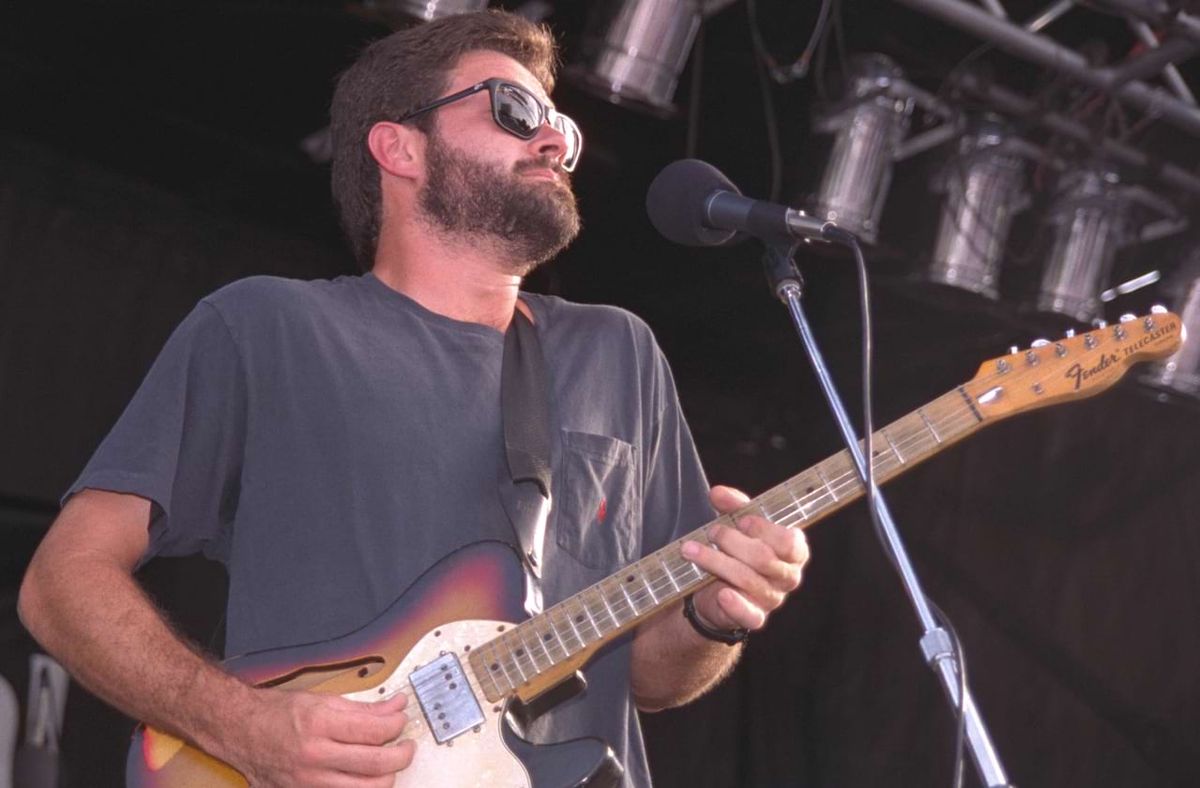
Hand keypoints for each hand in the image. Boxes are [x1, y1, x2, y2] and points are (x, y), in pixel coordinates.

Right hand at [219, 688, 413, 786]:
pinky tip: (366, 780)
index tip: (401, 721)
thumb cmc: (277, 712)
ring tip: (389, 764)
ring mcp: (309, 781)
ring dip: (387, 777)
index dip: (397, 725)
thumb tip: (396, 708)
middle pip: (377, 764)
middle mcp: (315, 755)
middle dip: (402, 754)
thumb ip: (363, 708)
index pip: (375, 730)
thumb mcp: (322, 700)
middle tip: (406, 746)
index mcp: (320, 724)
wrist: (238, 731)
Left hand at [681, 485, 808, 633]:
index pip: (789, 542)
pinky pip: (750, 615)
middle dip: (732, 542)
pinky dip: (735, 604)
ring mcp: (773, 598)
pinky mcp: (755, 617)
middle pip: (763, 559)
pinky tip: (721, 594)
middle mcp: (787, 576)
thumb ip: (733, 506)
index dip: (765, 530)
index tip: (741, 520)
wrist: (718, 590)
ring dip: (715, 561)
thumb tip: (718, 493)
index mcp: (793, 551)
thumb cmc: (737, 551)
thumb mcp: (737, 524)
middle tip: (712, 532)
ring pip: (748, 580)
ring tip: (691, 549)